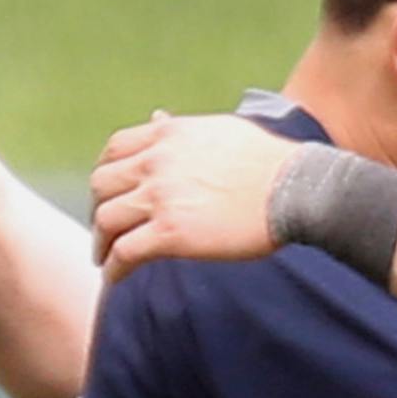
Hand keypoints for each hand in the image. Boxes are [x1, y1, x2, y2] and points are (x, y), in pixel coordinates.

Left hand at [89, 114, 297, 279]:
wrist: (298, 187)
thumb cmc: (271, 161)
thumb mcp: (221, 129)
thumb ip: (183, 129)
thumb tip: (160, 119)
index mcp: (168, 135)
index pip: (115, 149)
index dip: (106, 172)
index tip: (110, 191)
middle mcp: (157, 162)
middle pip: (102, 185)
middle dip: (99, 208)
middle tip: (107, 228)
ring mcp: (161, 198)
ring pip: (107, 220)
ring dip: (102, 242)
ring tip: (105, 258)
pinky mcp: (171, 234)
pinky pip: (126, 253)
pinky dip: (115, 268)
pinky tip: (117, 278)